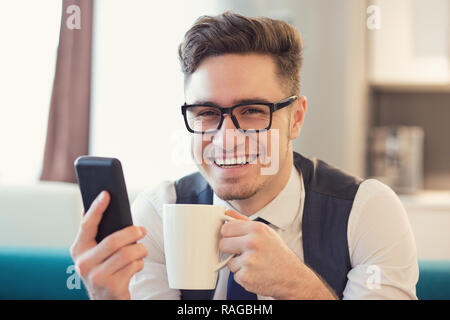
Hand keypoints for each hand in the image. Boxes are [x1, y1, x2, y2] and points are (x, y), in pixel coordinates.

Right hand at [70, 191, 147, 299]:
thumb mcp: (96, 253)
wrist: (105, 300)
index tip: (106, 193)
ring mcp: (96, 277)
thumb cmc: (104, 270)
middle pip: (114, 240)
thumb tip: (109, 207)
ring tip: (141, 250)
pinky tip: (136, 266)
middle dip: (132, 232)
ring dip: (140, 250)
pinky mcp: (112, 287)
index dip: (97, 207)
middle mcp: (84, 263)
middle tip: (141, 230)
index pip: (87, 224)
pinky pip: (133, 267)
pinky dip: (139, 264)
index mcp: (79, 249)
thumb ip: (99, 235)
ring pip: (127, 254)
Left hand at [220, 210, 335, 298]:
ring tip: (254, 263)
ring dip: (238, 264)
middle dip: (230, 249)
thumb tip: (227, 213)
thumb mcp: (265, 231)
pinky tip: (255, 272)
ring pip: (229, 261)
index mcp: (256, 229)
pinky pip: (234, 275)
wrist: (291, 277)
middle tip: (242, 251)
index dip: (227, 234)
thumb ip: (243, 221)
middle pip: (223, 244)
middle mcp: (252, 243)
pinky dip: (243, 275)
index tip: (232, 237)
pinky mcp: (246, 277)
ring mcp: (249, 261)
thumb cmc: (278, 254)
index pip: (226, 228)